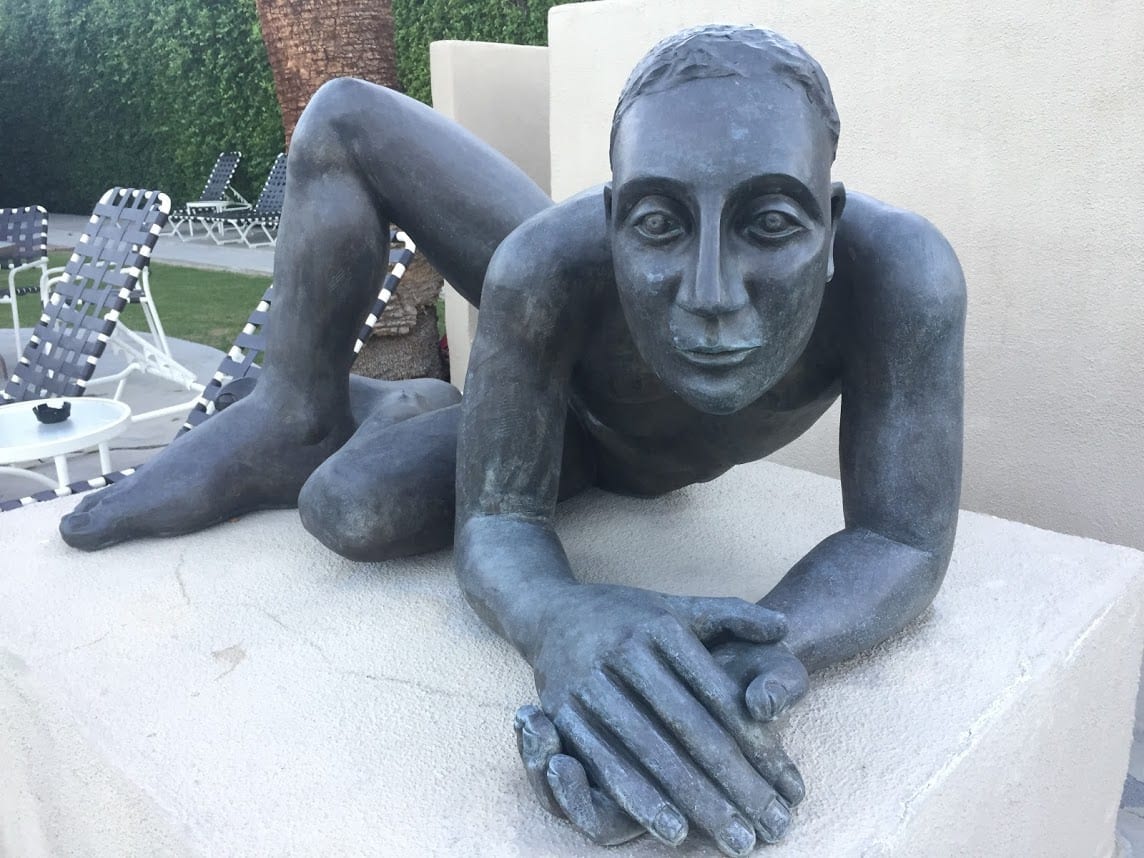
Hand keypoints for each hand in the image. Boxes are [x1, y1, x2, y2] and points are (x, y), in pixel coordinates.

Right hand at [517, 585, 804, 854]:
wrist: (549, 614)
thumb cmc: (628, 619)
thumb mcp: (678, 607)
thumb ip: (732, 616)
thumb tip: (784, 628)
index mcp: (660, 629)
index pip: (718, 695)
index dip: (756, 743)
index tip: (789, 786)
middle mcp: (624, 654)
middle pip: (691, 730)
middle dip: (735, 784)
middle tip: (774, 827)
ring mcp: (590, 684)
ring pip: (652, 754)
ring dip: (696, 802)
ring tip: (734, 838)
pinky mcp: (561, 713)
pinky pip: (605, 764)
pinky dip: (640, 800)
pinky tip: (673, 828)